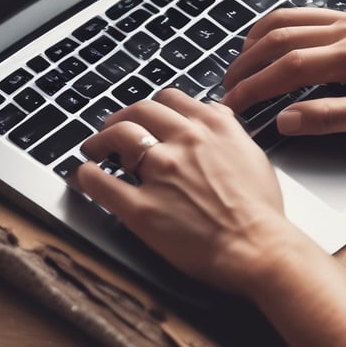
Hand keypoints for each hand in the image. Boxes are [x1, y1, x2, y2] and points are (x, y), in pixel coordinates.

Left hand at [74, 89, 289, 293]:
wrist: (259, 247)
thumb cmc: (261, 209)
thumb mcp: (253, 153)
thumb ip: (229, 130)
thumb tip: (215, 113)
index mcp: (212, 127)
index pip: (171, 99)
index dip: (153, 106)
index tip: (146, 114)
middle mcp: (184, 140)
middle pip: (140, 111)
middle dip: (121, 117)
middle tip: (112, 126)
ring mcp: (160, 172)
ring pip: (118, 137)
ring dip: (100, 139)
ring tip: (93, 147)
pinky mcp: (142, 208)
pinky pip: (102, 184)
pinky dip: (87, 177)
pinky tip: (84, 176)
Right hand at [222, 8, 345, 133]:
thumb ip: (333, 116)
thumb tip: (287, 120)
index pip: (285, 68)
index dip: (253, 88)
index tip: (232, 106)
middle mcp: (343, 30)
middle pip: (277, 39)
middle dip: (245, 64)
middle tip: (227, 87)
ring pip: (287, 19)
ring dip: (256, 40)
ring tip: (240, 62)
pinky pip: (306, 13)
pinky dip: (279, 26)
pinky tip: (276, 39)